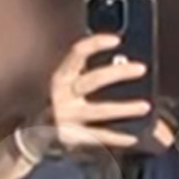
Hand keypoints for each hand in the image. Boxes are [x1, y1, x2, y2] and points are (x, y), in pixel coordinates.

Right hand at [25, 33, 151, 158]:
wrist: (33, 134)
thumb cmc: (60, 102)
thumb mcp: (68, 84)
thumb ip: (87, 73)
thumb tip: (122, 61)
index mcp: (61, 77)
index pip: (77, 54)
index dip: (95, 44)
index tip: (116, 40)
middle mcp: (61, 95)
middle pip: (93, 80)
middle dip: (118, 73)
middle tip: (141, 68)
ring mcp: (66, 116)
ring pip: (99, 111)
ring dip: (124, 108)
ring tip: (145, 107)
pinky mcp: (71, 136)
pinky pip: (98, 137)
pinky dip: (117, 138)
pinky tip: (133, 138)